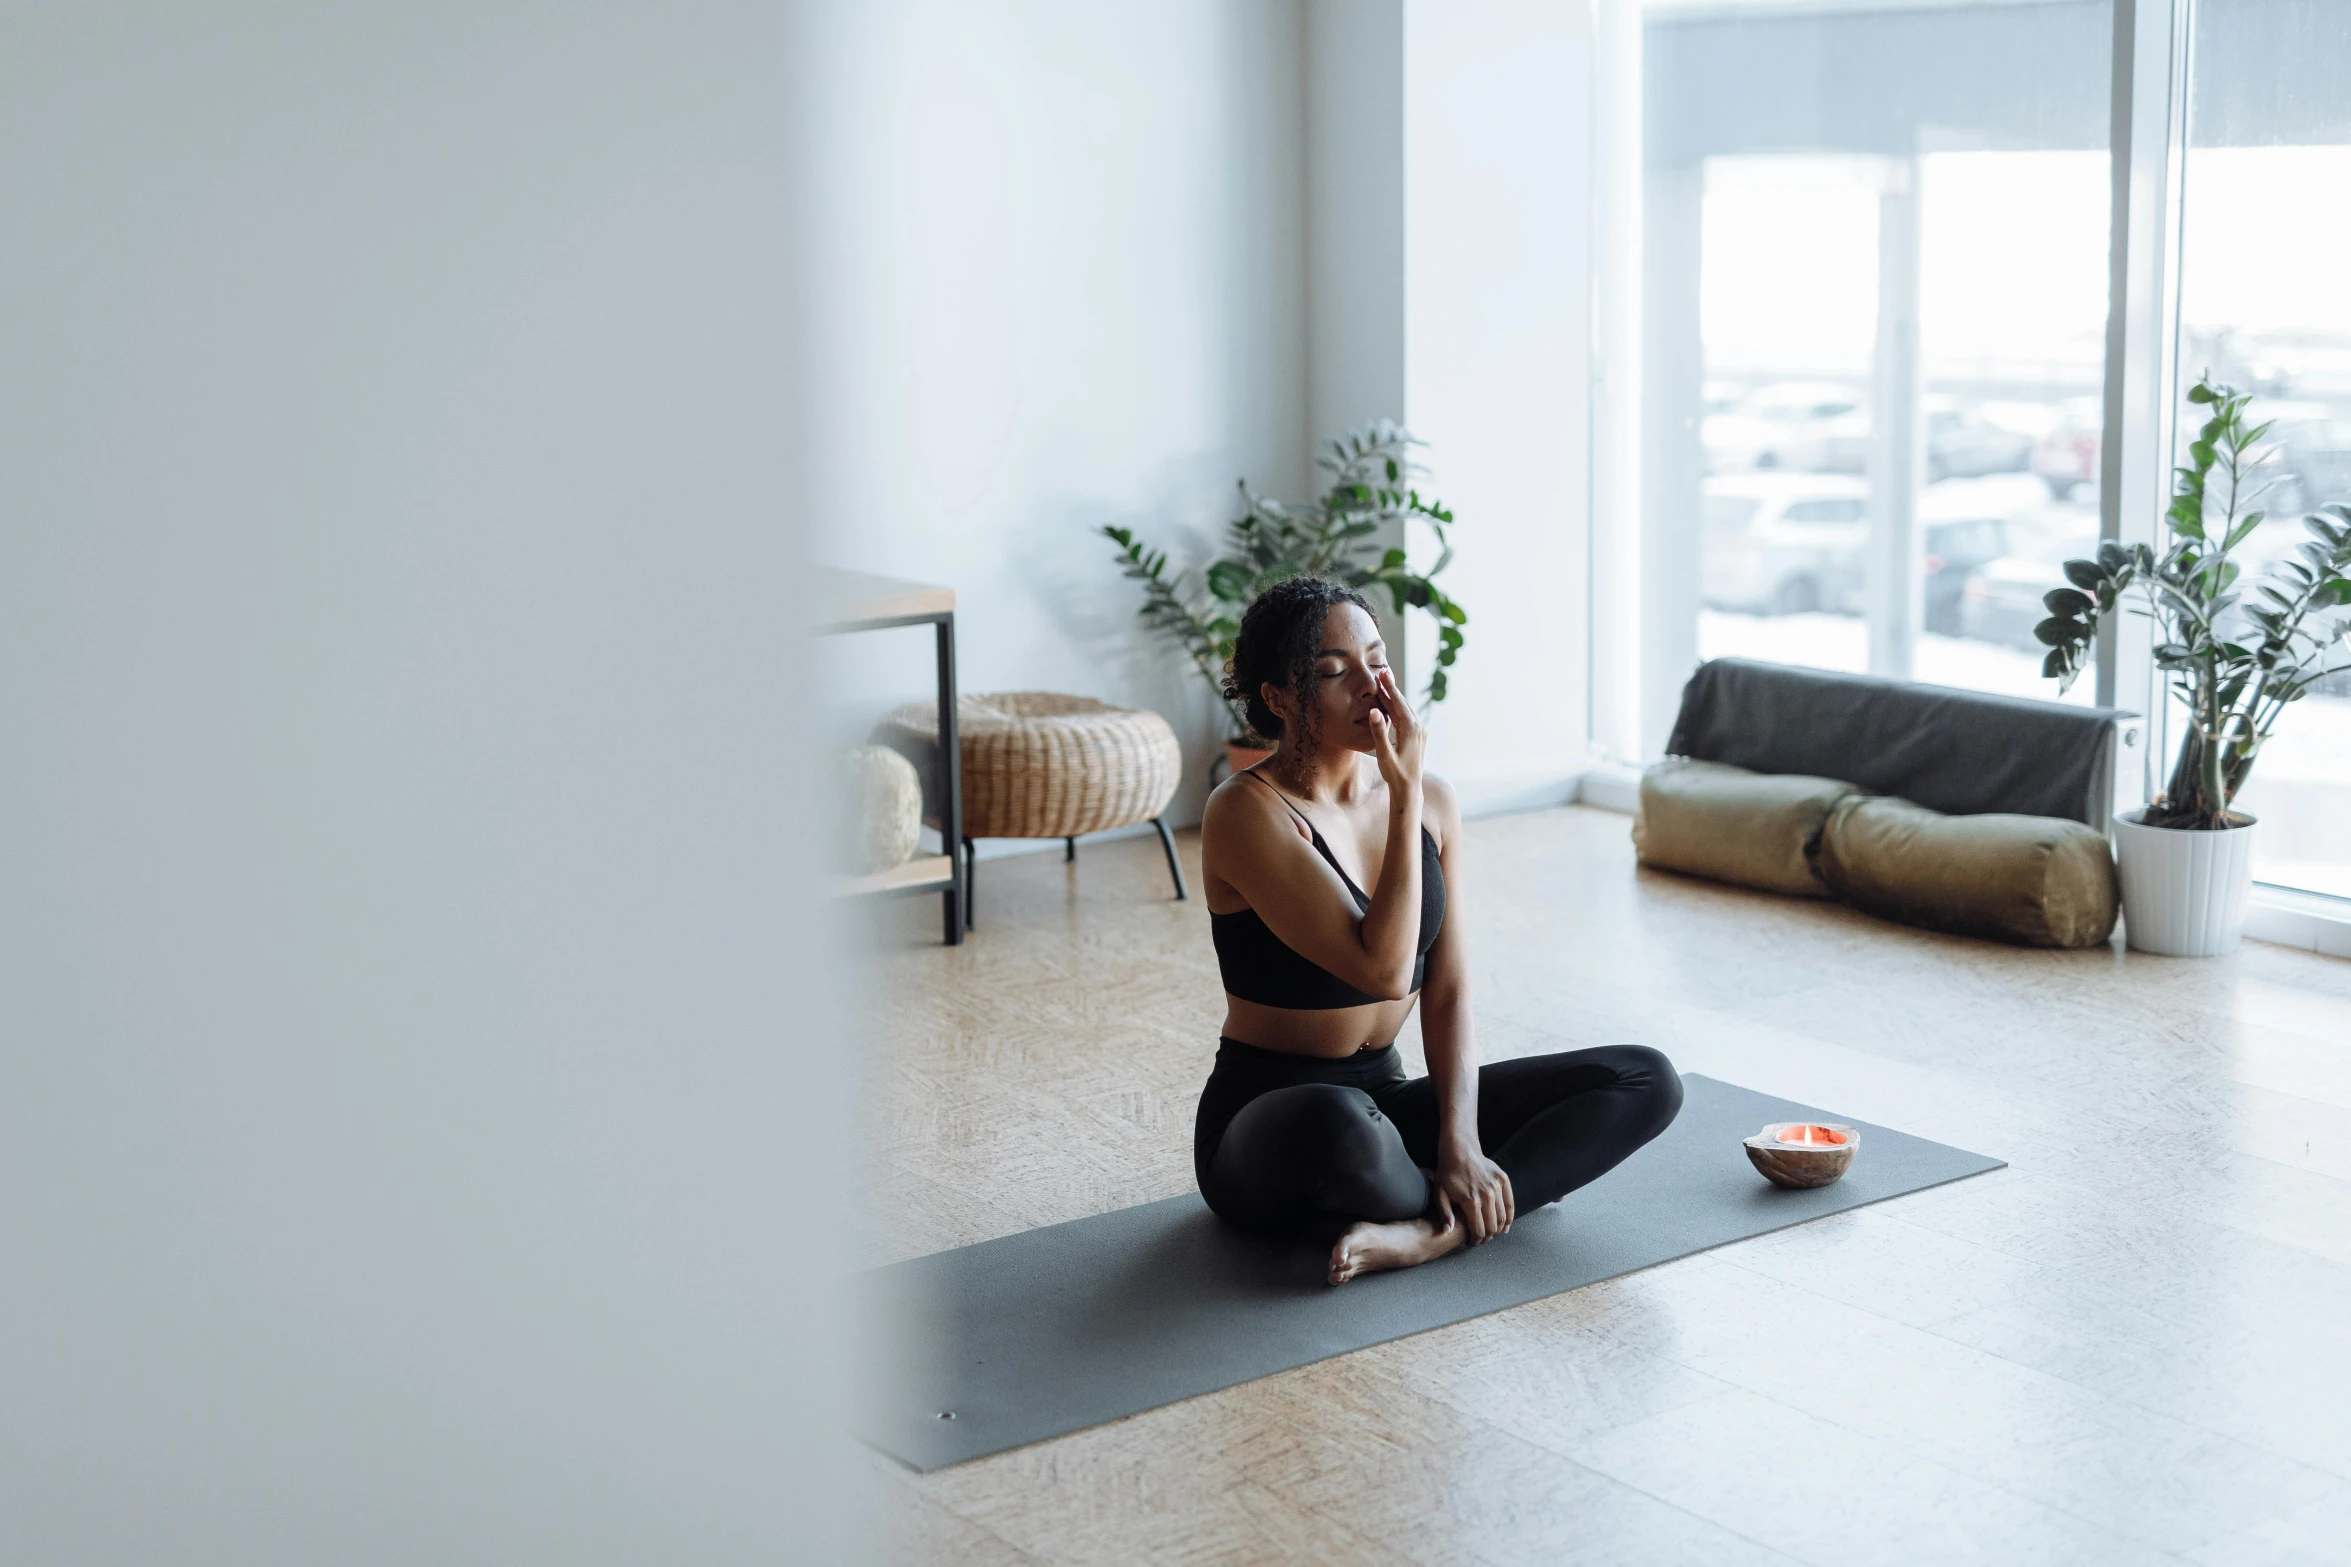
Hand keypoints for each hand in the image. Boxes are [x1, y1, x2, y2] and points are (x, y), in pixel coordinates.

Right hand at [1366, 668, 1425, 797]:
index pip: (1399, 704)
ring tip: (1384, 684)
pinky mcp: (1418, 737)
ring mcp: (1420, 732)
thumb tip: (1374, 711)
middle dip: (1392, 688)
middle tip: (1382, 672)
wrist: (1409, 789)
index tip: (1382, 673)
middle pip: (1403, 704)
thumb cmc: (1395, 774)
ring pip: (1405, 710)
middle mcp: (1419, 728)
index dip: (1390, 688)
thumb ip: (1379, 732)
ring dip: (1394, 698)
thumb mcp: (1384, 754)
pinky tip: (1391, 704)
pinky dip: (1397, 709)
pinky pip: (1406, 718)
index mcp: (1411, 730)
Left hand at [1434, 1144, 1513, 1245]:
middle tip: (1481, 1240)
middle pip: (1492, 1227)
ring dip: (1498, 1229)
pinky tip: (1505, 1226)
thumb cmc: (1448, 1174)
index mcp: (1471, 1201)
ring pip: (1503, 1217)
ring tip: (1490, 1233)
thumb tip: (1447, 1232)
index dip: (1476, 1240)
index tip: (1472, 1242)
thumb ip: (1445, 1214)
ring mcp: (1497, 1187)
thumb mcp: (1440, 1194)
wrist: (1460, 1151)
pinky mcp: (1503, 1180)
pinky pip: (1510, 1203)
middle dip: (1487, 1237)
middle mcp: (1487, 1195)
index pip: (1479, 1230)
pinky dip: (1509, 1217)